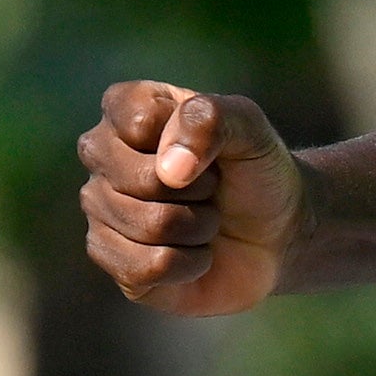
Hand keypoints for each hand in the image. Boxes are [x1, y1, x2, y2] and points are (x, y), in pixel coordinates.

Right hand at [78, 80, 303, 314]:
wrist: (276, 232)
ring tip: (205, 220)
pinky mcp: (112, 259)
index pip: (139, 121)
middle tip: (211, 190)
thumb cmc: (255, 170)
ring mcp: (100, 208)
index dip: (190, 143)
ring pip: (149, 226)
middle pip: (143, 179)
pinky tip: (194, 255)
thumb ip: (210, 118)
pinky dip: (188, 264)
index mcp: (123, 108)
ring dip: (198, 228)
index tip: (209, 147)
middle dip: (198, 191)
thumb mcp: (248, 126)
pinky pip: (144, 267)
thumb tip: (169, 170)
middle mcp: (101, 155)